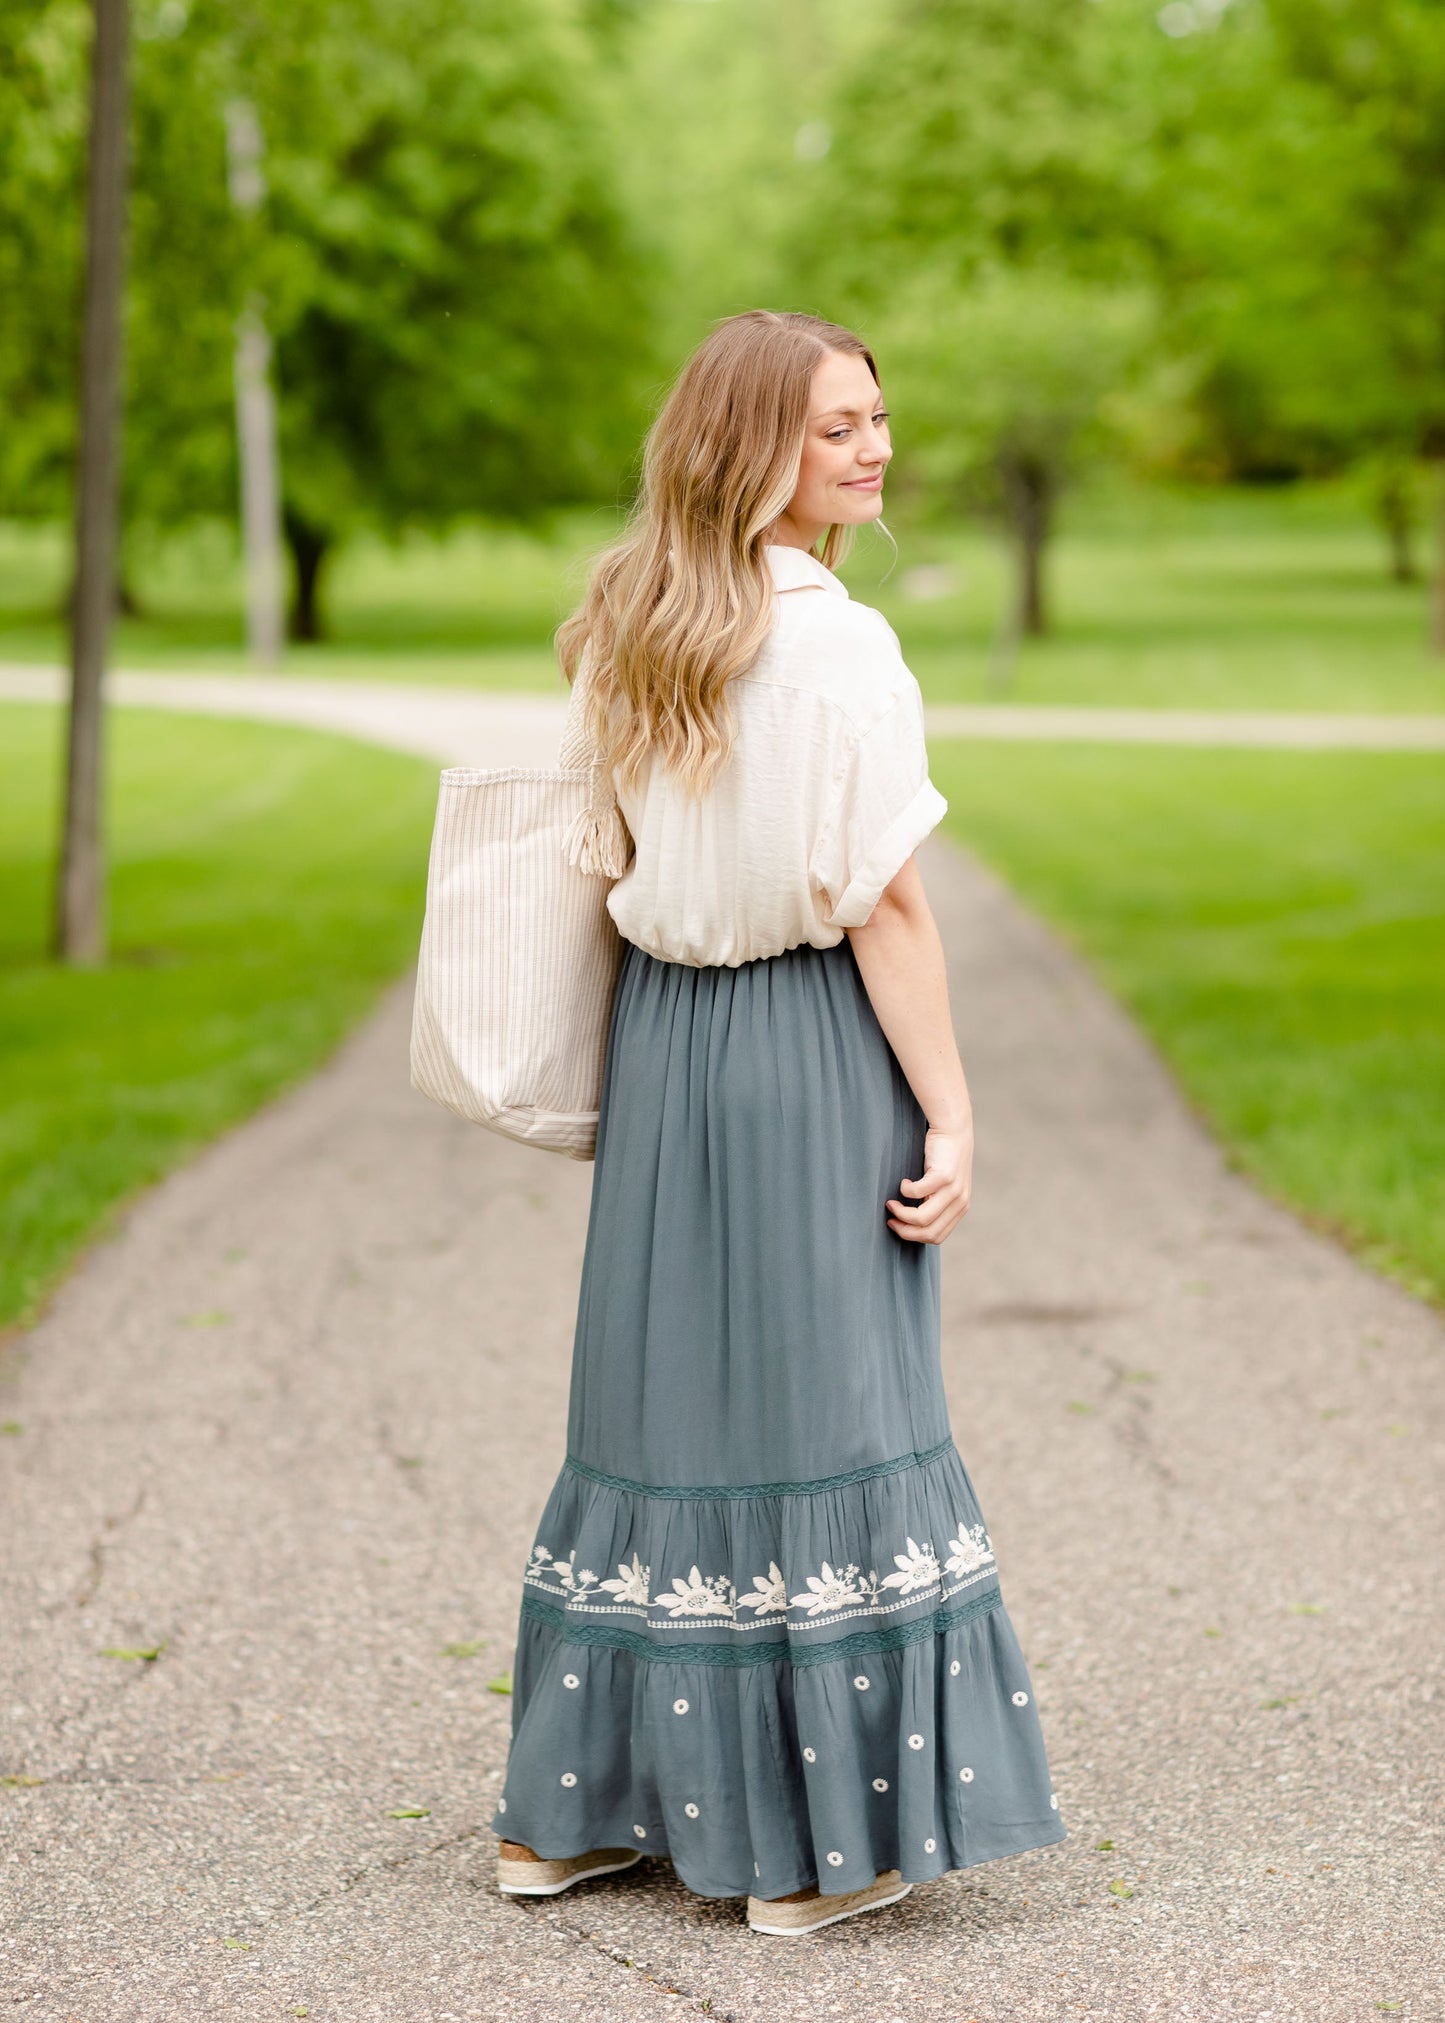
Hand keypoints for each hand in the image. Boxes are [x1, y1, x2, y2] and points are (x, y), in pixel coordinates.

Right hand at [885, 1125, 972, 1244]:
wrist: (954, 1129)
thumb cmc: (944, 1157)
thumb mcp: (945, 1186)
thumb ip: (936, 1204)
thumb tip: (911, 1224)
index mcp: (960, 1208)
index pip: (936, 1236)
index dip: (913, 1236)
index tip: (897, 1225)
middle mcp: (960, 1202)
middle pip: (928, 1232)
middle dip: (904, 1230)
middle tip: (890, 1218)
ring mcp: (953, 1190)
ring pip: (922, 1218)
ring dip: (901, 1213)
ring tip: (891, 1202)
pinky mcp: (944, 1176)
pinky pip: (916, 1193)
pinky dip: (905, 1190)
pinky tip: (904, 1181)